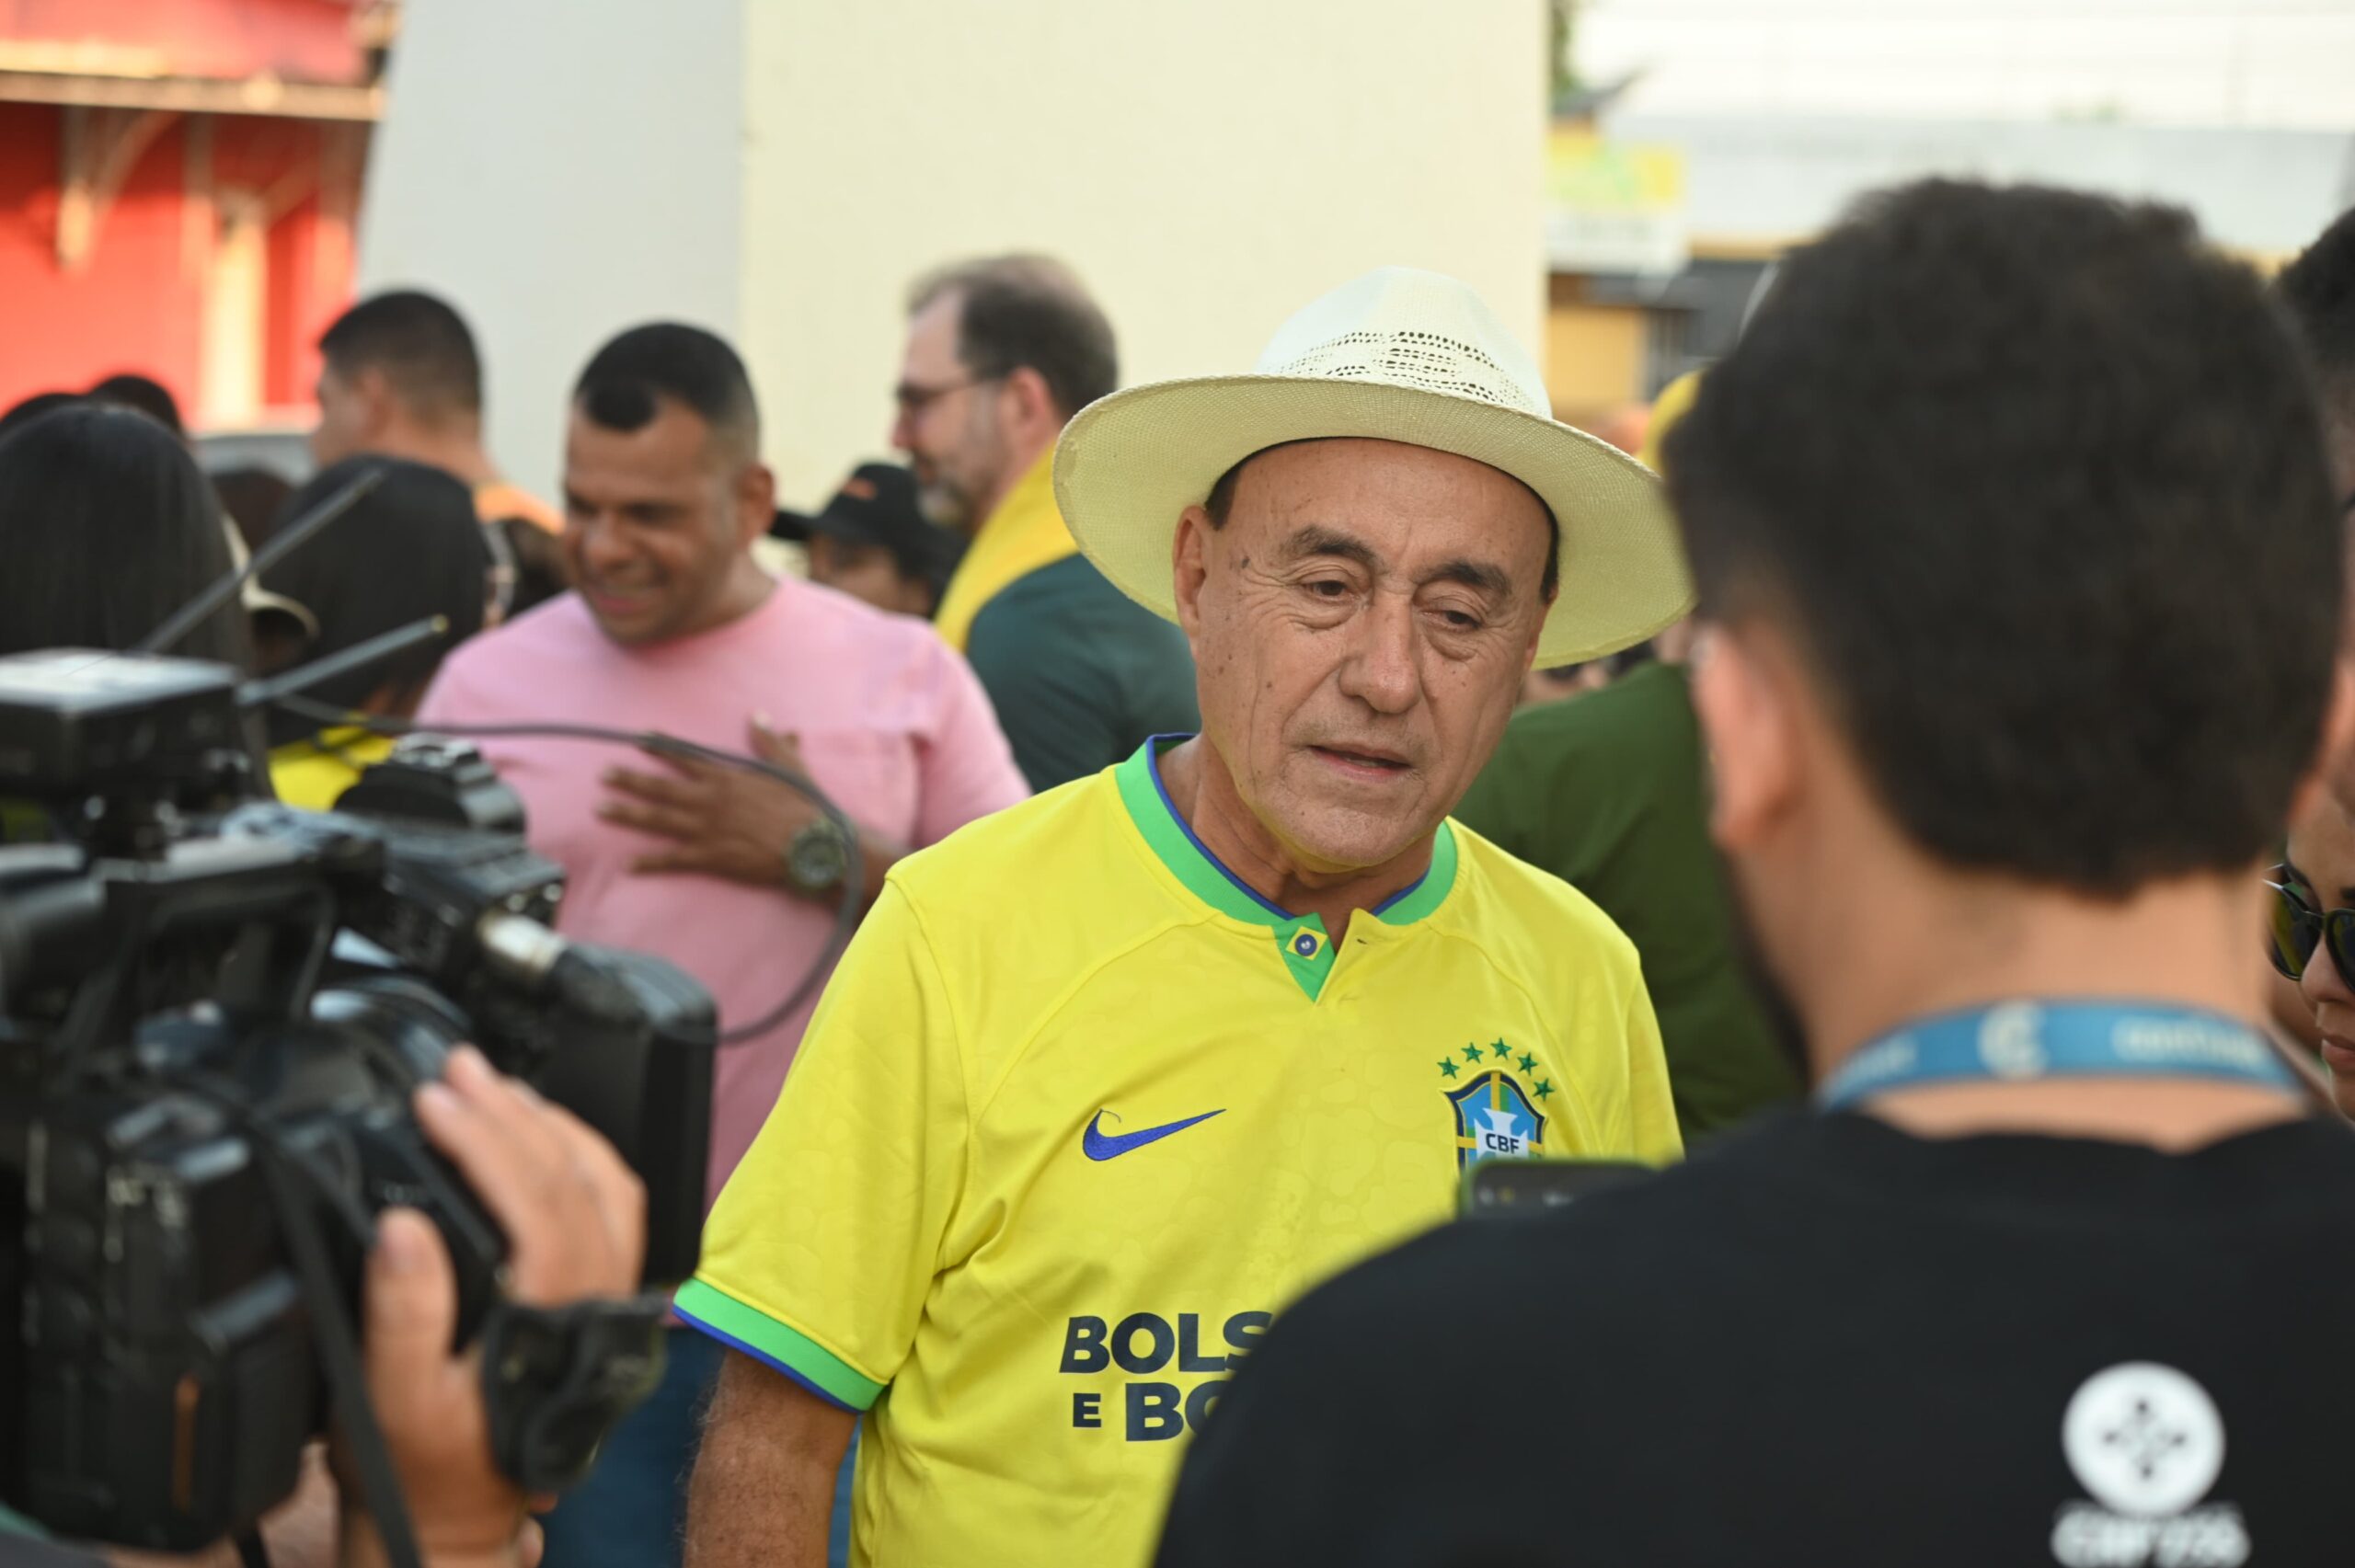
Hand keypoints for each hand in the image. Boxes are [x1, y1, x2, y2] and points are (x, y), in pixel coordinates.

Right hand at [344, 1047, 645, 1567]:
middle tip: (460, 1067)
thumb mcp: (385, 1401)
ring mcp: (607, 1301)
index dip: (484, 1135)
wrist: (457, 1526)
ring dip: (556, 1126)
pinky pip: (614, 1212)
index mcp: (551, 1319)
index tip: (435, 1096)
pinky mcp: (601, 1304)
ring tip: (497, 1087)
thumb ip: (401, 1312)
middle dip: (514, 1111)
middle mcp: (596, 1303)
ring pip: (610, 1187)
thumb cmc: (422, 1469)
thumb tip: (404, 1223)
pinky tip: (541, 1139)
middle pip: (575, 1178)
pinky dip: (582, 1161)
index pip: (536, 1197)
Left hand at [598, 717, 818, 888]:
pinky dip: (650, 863)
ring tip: (600, 809)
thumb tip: (759, 716)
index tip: (638, 738)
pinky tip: (628, 865)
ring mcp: (706, 829)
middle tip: (603, 775)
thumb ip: (769, 741)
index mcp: (725, 777)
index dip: (661, 747)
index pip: (685, 757)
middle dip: (629, 780)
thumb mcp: (789, 766)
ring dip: (627, 814)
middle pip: (660, 787)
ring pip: (657, 820)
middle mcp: (708, 800)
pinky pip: (673, 860)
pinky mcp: (710, 857)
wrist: (811, 845)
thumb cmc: (803, 805)